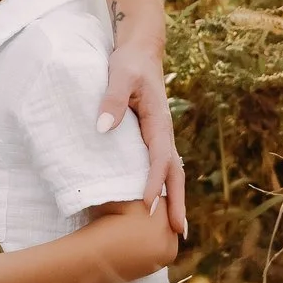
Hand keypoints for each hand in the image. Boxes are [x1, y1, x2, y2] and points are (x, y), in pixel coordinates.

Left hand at [97, 30, 186, 234]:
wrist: (141, 50)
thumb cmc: (129, 62)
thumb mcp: (119, 74)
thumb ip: (112, 98)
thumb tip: (103, 127)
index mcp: (158, 121)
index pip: (160, 157)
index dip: (155, 182)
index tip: (149, 205)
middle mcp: (162, 133)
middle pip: (174, 172)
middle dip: (178, 201)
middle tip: (179, 232)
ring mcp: (158, 136)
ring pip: (170, 172)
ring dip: (174, 198)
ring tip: (174, 228)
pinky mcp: (150, 137)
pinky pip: (160, 166)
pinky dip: (163, 186)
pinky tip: (158, 204)